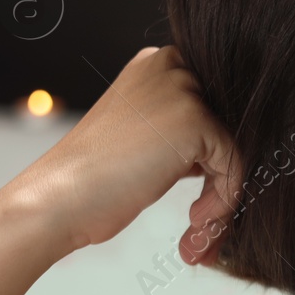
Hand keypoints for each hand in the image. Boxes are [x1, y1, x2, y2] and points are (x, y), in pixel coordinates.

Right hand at [9, 46, 242, 266]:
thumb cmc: (94, 179)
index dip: (212, 156)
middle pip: (227, 127)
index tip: (200, 196)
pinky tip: (195, 223)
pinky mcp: (195, 120)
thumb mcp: (144, 136)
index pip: (213, 107)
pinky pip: (235, 165)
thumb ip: (182, 130)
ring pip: (233, 148)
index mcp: (155, 64)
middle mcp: (171, 66)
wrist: (59, 198)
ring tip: (197, 229)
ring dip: (223, 197)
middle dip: (221, 178)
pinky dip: (223, 200)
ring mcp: (183, 89)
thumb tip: (227, 148)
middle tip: (201, 220)